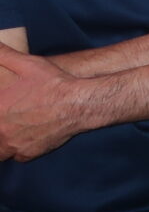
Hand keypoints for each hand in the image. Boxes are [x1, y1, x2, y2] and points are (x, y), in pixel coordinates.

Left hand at [0, 43, 81, 161]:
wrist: (78, 103)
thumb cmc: (53, 84)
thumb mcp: (28, 64)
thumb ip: (5, 55)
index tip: (3, 108)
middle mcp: (1, 131)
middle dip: (1, 125)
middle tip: (9, 118)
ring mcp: (12, 145)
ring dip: (4, 140)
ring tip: (13, 129)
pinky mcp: (27, 154)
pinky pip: (15, 156)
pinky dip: (18, 149)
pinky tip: (26, 137)